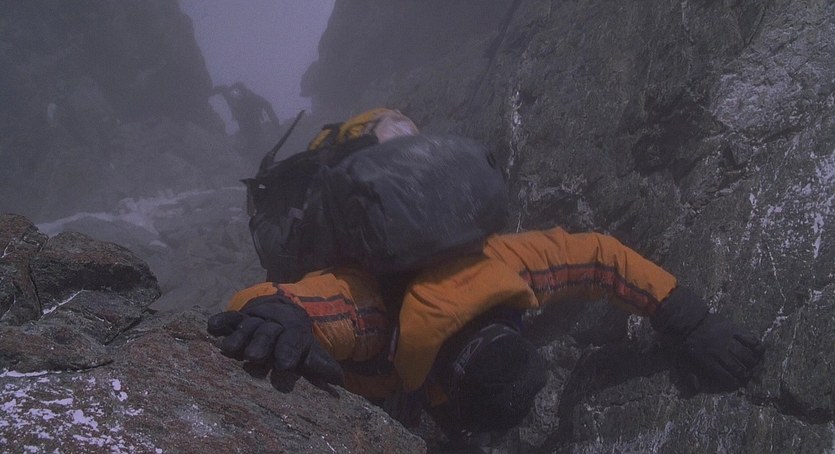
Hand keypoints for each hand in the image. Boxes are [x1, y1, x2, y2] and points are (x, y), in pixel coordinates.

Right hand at [207, 296, 343, 385]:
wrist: (283, 312)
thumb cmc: (295, 343)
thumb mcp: (310, 352)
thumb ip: (321, 366)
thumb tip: (339, 380)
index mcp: (295, 331)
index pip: (294, 339)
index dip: (290, 351)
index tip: (285, 365)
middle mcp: (275, 323)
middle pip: (269, 332)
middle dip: (263, 343)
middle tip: (255, 357)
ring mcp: (256, 319)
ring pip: (249, 325)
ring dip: (240, 336)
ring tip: (230, 350)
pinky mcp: (239, 318)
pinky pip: (230, 317)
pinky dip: (222, 321)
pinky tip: (212, 327)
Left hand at [652, 287, 763, 389]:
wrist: (687, 319)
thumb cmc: (685, 341)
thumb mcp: (682, 360)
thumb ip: (689, 375)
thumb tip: (695, 387)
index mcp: (709, 362)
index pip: (728, 378)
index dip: (736, 383)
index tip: (740, 384)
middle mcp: (721, 353)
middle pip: (739, 369)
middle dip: (747, 375)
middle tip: (750, 376)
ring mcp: (728, 341)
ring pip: (747, 356)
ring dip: (753, 362)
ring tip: (755, 364)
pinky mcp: (733, 329)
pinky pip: (750, 339)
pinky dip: (757, 346)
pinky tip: (759, 350)